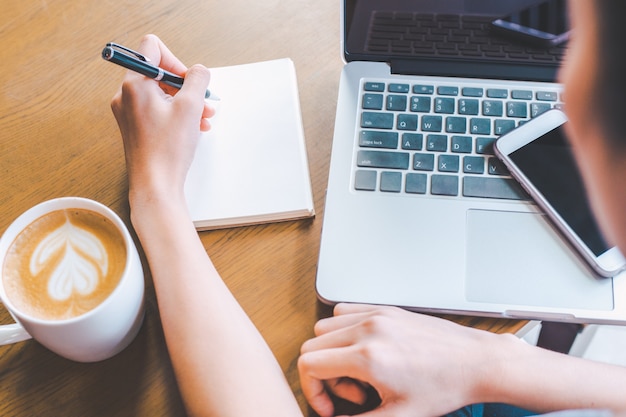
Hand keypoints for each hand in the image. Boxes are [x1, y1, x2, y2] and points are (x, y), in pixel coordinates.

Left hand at [110, 34, 214, 203]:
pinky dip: (177, 115)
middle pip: (159, 73)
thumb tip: (198, 71)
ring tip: (204, 119)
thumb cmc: (168, 149)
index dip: (175, 60)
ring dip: (186, 102)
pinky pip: (158, 111)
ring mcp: (129, 112)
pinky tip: (194, 128)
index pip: (152, 48)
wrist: (155, 184)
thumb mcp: (191, 106)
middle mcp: (126, 95)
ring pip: (161, 94)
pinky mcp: (135, 127)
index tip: (187, 81)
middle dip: (186, 87)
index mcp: (134, 84)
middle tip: (203, 102)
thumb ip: (197, 79)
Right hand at [298, 303, 501, 416]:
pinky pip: (346, 311)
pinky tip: (364, 350)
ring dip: (331, 351)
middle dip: (323, 375)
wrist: (477, 362)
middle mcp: (368, 329)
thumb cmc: (445, 386)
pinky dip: (343, 330)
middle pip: (312, 345)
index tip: (330, 407)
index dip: (311, 390)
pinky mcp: (387, 309)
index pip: (308, 363)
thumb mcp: (400, 415)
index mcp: (368, 356)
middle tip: (354, 393)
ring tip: (360, 371)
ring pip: (326, 326)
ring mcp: (377, 315)